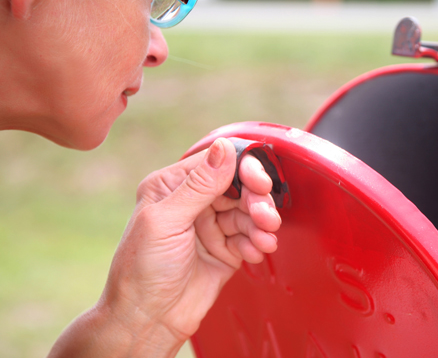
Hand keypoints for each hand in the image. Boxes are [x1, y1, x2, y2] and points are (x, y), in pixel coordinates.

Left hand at [49, 138, 281, 357]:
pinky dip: (258, 242)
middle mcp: (194, 203)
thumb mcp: (166, 222)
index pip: (218, 162)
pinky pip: (251, 236)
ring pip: (250, 212)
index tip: (259, 182)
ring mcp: (211, 226)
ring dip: (261, 224)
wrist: (146, 321)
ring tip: (263, 239)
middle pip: (241, 186)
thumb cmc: (141, 272)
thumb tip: (224, 148)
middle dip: (257, 200)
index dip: (245, 169)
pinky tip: (254, 252)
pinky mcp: (226, 249)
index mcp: (173, 186)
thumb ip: (199, 185)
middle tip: (264, 216)